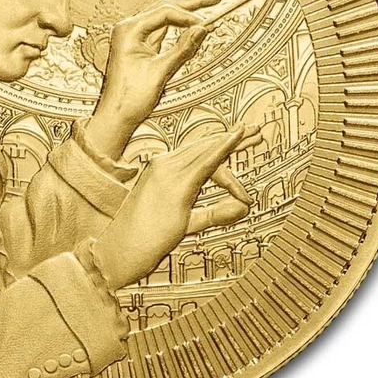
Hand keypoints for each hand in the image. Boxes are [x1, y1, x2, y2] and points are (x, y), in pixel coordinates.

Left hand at [84, 0, 221, 160]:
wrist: (115, 117)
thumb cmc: (130, 98)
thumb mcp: (160, 73)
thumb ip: (182, 49)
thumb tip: (203, 28)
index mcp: (128, 30)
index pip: (164, 12)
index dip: (188, 16)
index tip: (207, 25)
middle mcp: (129, 28)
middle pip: (165, 7)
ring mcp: (134, 36)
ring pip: (164, 15)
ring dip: (186, 5)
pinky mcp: (139, 46)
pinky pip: (162, 28)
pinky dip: (178, 22)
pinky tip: (190, 14)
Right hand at [91, 124, 259, 290]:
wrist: (123, 248)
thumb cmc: (147, 237)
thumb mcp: (188, 221)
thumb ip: (215, 213)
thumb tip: (243, 208)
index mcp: (162, 170)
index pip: (197, 154)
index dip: (221, 147)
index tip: (241, 143)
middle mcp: (163, 166)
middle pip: (205, 147)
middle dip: (232, 138)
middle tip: (254, 130)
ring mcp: (168, 172)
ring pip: (207, 151)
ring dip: (232, 141)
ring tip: (253, 133)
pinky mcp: (175, 185)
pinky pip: (205, 163)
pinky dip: (222, 149)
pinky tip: (235, 140)